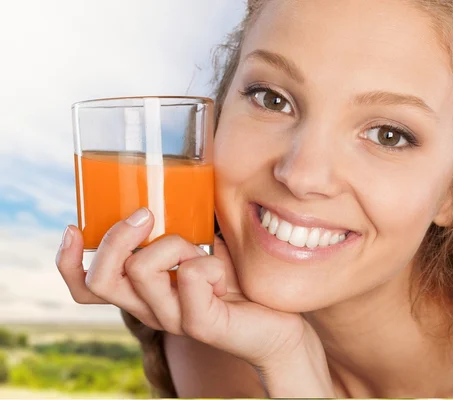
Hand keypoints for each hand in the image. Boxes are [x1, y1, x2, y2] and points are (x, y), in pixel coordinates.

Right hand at [56, 208, 334, 395]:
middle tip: (146, 215)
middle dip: (118, 238)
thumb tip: (168, 175)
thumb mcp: (202, 243)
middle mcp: (149, 308)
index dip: (67, 261)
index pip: (86, 286)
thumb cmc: (237, 276)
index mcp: (143, 291)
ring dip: (175, 244)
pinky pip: (189, 278)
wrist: (278, 318)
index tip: (73, 226)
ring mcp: (173, 320)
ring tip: (204, 250)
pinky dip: (208, 263)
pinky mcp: (200, 325)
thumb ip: (179, 222)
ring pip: (143, 271)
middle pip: (101, 279)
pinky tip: (224, 272)